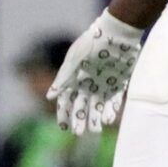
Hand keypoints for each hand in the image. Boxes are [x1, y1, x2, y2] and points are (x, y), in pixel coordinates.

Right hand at [48, 11, 144, 132]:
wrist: (117, 33)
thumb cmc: (92, 43)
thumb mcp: (74, 59)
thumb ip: (63, 78)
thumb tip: (49, 97)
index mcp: (74, 78)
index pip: (65, 101)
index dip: (63, 114)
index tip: (63, 127)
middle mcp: (87, 84)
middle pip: (81, 107)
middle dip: (79, 121)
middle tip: (79, 133)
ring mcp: (104, 85)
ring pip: (98, 107)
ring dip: (96, 119)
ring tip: (95, 130)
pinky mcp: (119, 84)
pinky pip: (114, 101)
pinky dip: (112, 110)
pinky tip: (109, 119)